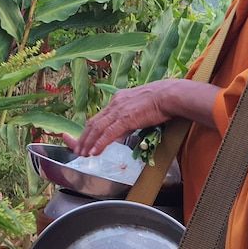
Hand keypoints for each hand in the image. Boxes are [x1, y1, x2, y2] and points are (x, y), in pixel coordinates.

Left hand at [63, 80, 177, 156]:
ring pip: (97, 129)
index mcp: (118, 100)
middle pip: (94, 123)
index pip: (99, 116)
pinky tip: (94, 152)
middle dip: (84, 138)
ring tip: (82, 153)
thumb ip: (129, 116)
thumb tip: (124, 129)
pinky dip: (99, 143)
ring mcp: (119, 111)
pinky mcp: (126, 119)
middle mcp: (115, 104)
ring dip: (88, 143)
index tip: (85, 139)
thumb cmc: (161, 101)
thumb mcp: (139, 107)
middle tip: (78, 149)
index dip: (90, 129)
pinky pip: (108, 134)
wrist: (169, 95)